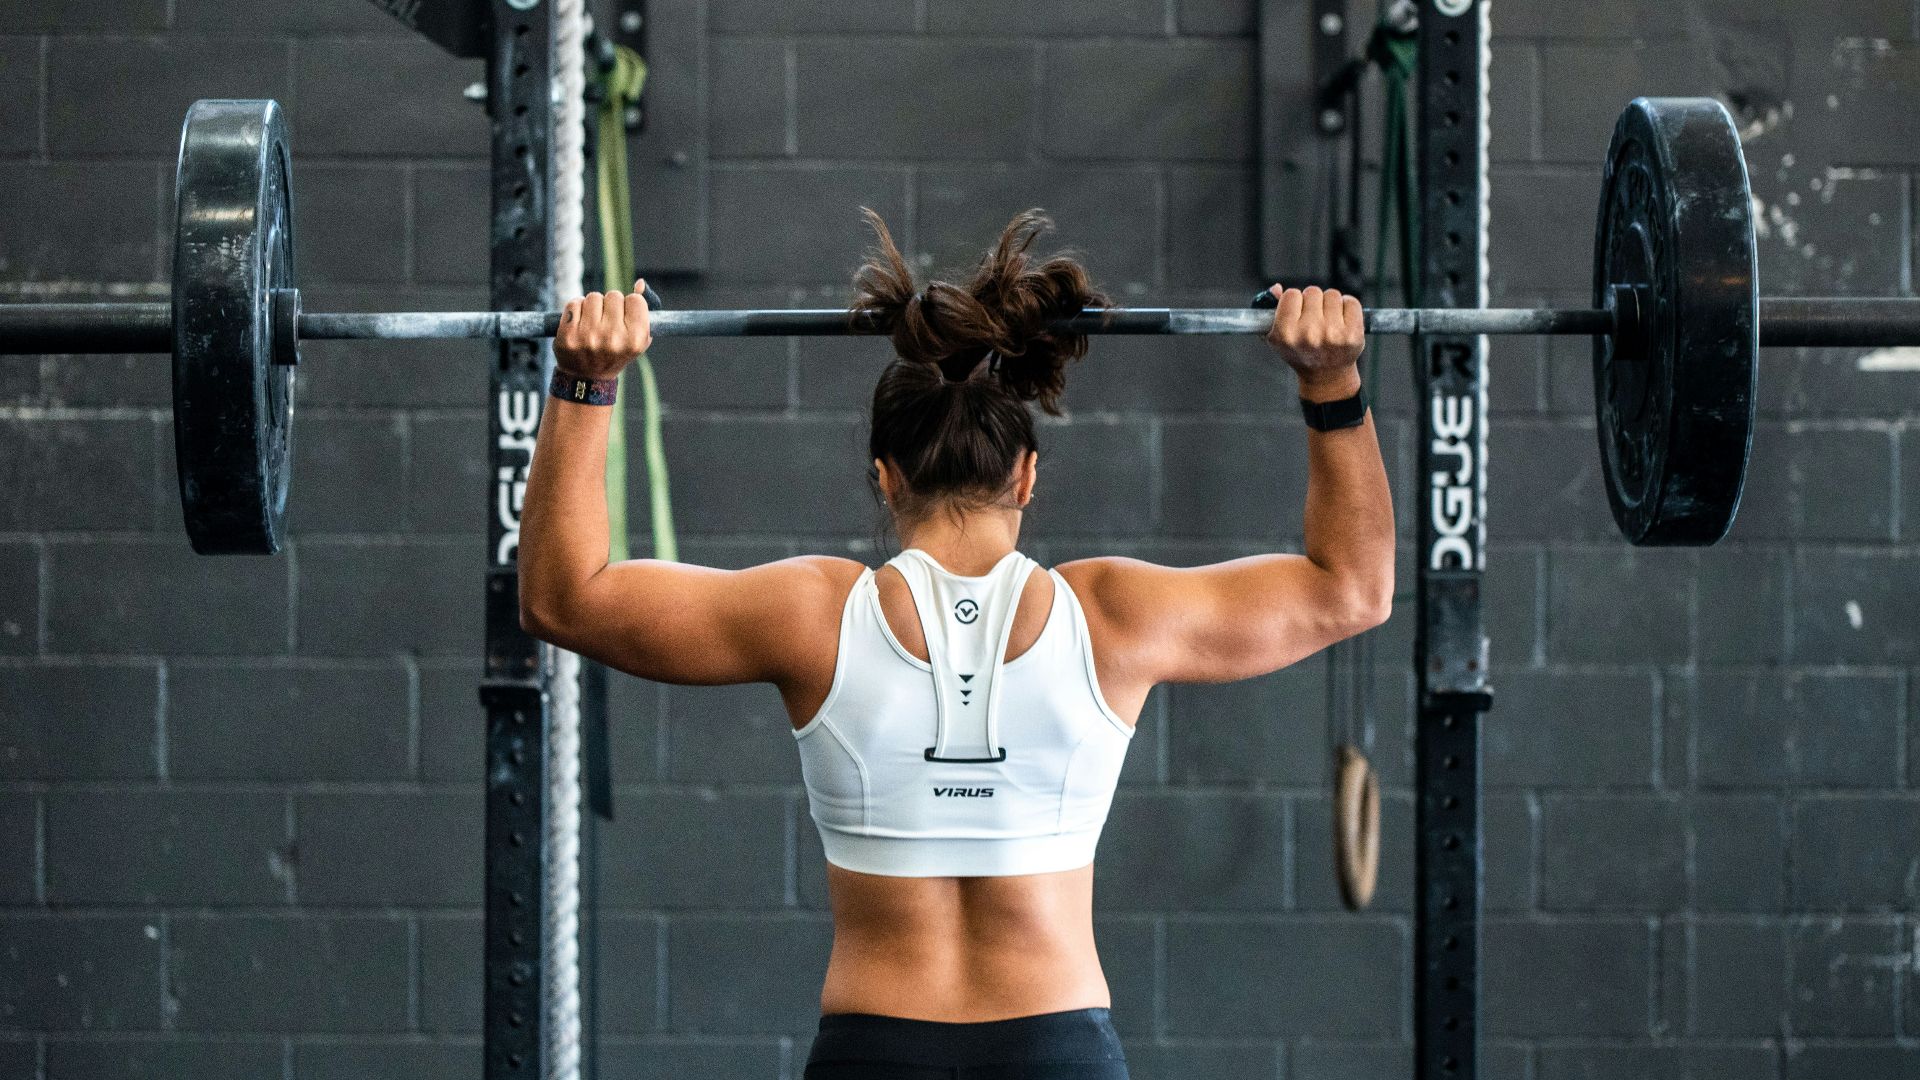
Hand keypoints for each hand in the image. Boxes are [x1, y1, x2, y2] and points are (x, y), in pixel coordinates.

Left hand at [554, 279, 652, 378]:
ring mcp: (589, 336)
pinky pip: (574, 303)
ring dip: (592, 305)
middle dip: (609, 305)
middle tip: (606, 322)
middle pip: (614, 295)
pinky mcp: (569, 335)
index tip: (624, 318)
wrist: (586, 378)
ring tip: (592, 322)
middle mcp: (613, 338)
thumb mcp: (637, 337)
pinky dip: (576, 309)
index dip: (629, 306)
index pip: (635, 300)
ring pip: (593, 297)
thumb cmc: (616, 352)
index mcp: (635, 340)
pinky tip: (579, 324)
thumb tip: (639, 283)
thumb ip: (642, 309)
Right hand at [1263, 285, 1364, 399]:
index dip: (1295, 302)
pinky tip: (1342, 322)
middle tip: (1314, 320)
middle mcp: (1309, 334)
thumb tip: (1277, 288)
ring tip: (1328, 322)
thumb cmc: (1300, 352)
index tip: (1298, 314)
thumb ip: (1269, 310)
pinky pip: (1351, 302)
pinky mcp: (1353, 334)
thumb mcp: (1277, 336)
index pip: (1291, 295)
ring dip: (1330, 304)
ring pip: (1332, 295)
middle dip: (1313, 302)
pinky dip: (1348, 307)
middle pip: (1312, 292)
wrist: (1326, 376)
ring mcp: (1333, 334)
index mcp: (1286, 334)